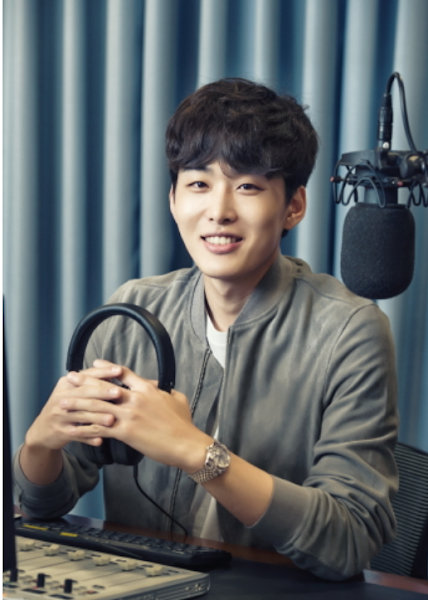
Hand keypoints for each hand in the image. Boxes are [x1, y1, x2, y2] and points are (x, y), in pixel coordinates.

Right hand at [24, 364, 121, 451]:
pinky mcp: (60, 432)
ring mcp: (59, 416)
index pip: (86, 375)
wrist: (42, 430)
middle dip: (103, 392)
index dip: (103, 372)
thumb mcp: (72, 391)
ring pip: (82, 416)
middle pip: (84, 394)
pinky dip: (89, 438)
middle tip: (119, 392)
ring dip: (98, 418)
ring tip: (112, 419)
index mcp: (66, 384)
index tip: (119, 370)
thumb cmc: (64, 407)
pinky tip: (100, 440)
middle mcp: (61, 398)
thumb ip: (90, 382)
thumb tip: (114, 372)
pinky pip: (78, 435)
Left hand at [62, 359, 211, 470]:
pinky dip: (85, 428)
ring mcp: (129, 415)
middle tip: (70, 378)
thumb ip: (165, 390)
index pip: (123, 373)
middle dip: (84, 382)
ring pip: (97, 406)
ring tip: (63, 403)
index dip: (106, 367)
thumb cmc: (184, 424)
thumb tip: (161, 386)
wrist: (186, 444)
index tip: (94, 363)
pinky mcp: (126, 432)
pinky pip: (100, 428)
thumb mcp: (177, 399)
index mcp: (147, 388)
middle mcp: (135, 398)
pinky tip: (74, 429)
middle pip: (104, 386)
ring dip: (77, 404)